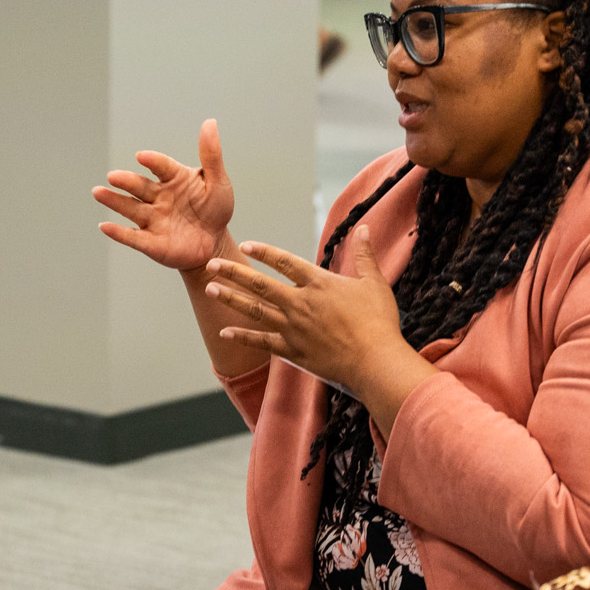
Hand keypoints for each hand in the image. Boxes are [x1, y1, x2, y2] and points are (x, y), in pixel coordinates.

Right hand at [95, 119, 234, 271]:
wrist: (215, 243)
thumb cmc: (216, 209)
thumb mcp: (218, 182)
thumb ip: (211, 155)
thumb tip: (210, 122)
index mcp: (173, 179)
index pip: (161, 167)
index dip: (152, 161)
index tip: (142, 156)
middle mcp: (158, 196)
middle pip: (139, 186)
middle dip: (126, 181)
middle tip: (113, 176)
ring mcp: (153, 219)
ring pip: (130, 208)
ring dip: (114, 201)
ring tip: (98, 192)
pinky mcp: (151, 242)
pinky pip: (133, 237)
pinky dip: (119, 233)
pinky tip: (105, 226)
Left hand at [205, 229, 437, 433]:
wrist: (375, 361)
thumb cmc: (379, 322)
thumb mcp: (375, 283)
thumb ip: (365, 255)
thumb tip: (365, 228)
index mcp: (319, 284)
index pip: (285, 262)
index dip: (264, 252)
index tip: (246, 246)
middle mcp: (300, 303)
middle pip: (260, 284)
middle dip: (233, 272)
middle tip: (211, 264)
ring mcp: (293, 328)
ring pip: (255, 310)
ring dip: (230, 299)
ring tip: (209, 289)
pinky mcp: (293, 351)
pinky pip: (262, 342)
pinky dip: (242, 337)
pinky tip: (224, 332)